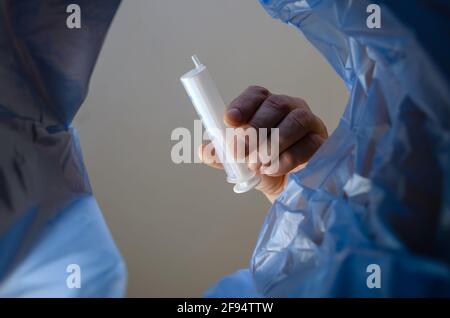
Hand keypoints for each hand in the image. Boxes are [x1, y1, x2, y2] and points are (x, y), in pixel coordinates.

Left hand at [199, 86, 327, 201]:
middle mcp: (289, 109)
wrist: (288, 192)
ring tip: (257, 164)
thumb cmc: (263, 169)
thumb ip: (221, 156)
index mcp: (266, 108)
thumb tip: (204, 150)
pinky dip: (288, 158)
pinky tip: (274, 169)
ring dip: (273, 143)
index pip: (256, 95)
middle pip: (275, 105)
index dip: (242, 105)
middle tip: (239, 150)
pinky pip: (309, 144)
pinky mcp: (323, 143)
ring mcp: (309, 123)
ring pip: (295, 121)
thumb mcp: (238, 163)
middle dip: (254, 128)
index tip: (229, 120)